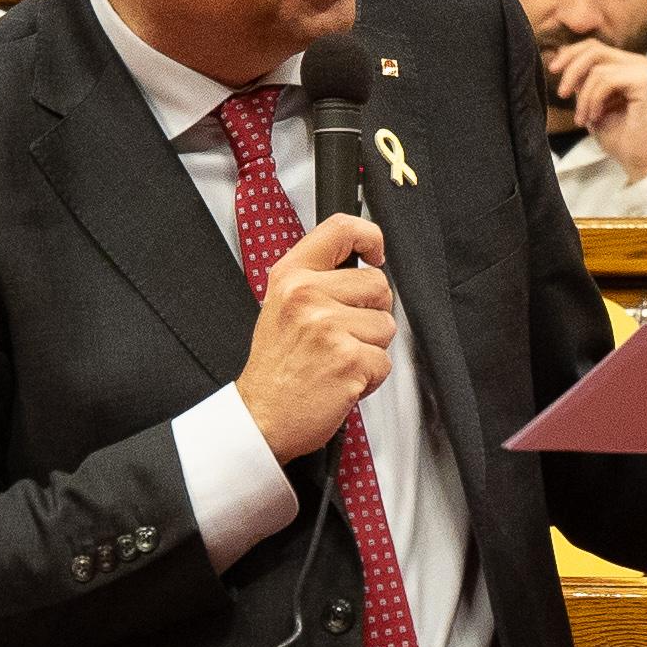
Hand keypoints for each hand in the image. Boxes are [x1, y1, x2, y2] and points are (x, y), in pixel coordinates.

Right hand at [240, 210, 396, 459]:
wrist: (261, 417)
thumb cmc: (275, 369)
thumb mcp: (280, 306)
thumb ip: (315, 280)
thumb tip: (361, 265)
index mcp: (291, 276)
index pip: (341, 229)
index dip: (370, 237)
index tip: (375, 254)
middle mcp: (307, 295)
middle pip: (377, 284)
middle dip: (371, 312)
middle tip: (342, 334)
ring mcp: (328, 327)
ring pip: (386, 325)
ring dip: (370, 348)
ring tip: (337, 360)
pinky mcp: (349, 359)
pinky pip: (384, 361)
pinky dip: (370, 377)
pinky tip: (341, 380)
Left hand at [548, 41, 646, 174]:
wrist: (639, 160)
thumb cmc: (619, 136)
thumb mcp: (591, 101)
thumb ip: (582, 79)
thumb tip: (561, 52)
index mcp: (626, 65)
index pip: (594, 47)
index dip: (570, 54)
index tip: (553, 70)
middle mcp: (638, 63)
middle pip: (594, 49)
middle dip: (571, 70)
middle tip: (561, 93)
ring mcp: (643, 71)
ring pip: (597, 69)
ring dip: (583, 97)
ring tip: (583, 119)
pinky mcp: (645, 81)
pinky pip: (606, 80)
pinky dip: (594, 100)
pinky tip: (595, 118)